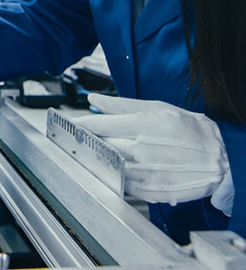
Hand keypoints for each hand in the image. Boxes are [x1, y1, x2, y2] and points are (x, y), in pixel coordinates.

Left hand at [73, 94, 228, 204]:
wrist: (220, 158)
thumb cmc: (189, 128)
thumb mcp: (156, 107)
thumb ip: (121, 104)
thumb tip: (94, 100)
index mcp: (143, 125)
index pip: (99, 125)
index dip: (80, 124)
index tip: (69, 123)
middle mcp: (143, 150)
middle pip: (100, 145)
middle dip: (87, 140)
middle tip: (78, 136)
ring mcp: (146, 173)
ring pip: (108, 166)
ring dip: (97, 159)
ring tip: (96, 151)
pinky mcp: (151, 191)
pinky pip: (121, 183)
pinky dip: (113, 174)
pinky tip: (116, 167)